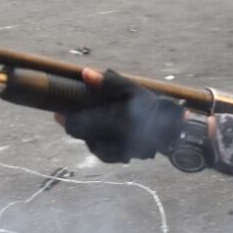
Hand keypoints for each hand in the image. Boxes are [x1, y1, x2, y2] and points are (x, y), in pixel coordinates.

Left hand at [53, 68, 184, 163]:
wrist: (170, 130)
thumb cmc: (150, 106)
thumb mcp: (131, 89)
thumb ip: (107, 82)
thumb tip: (84, 73)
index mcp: (112, 123)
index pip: (75, 125)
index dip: (65, 117)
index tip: (62, 108)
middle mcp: (111, 141)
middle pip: (79, 134)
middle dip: (77, 122)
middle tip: (83, 110)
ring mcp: (114, 154)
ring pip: (88, 143)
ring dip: (89, 132)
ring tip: (100, 119)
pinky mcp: (119, 159)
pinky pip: (100, 150)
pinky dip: (99, 140)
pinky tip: (107, 130)